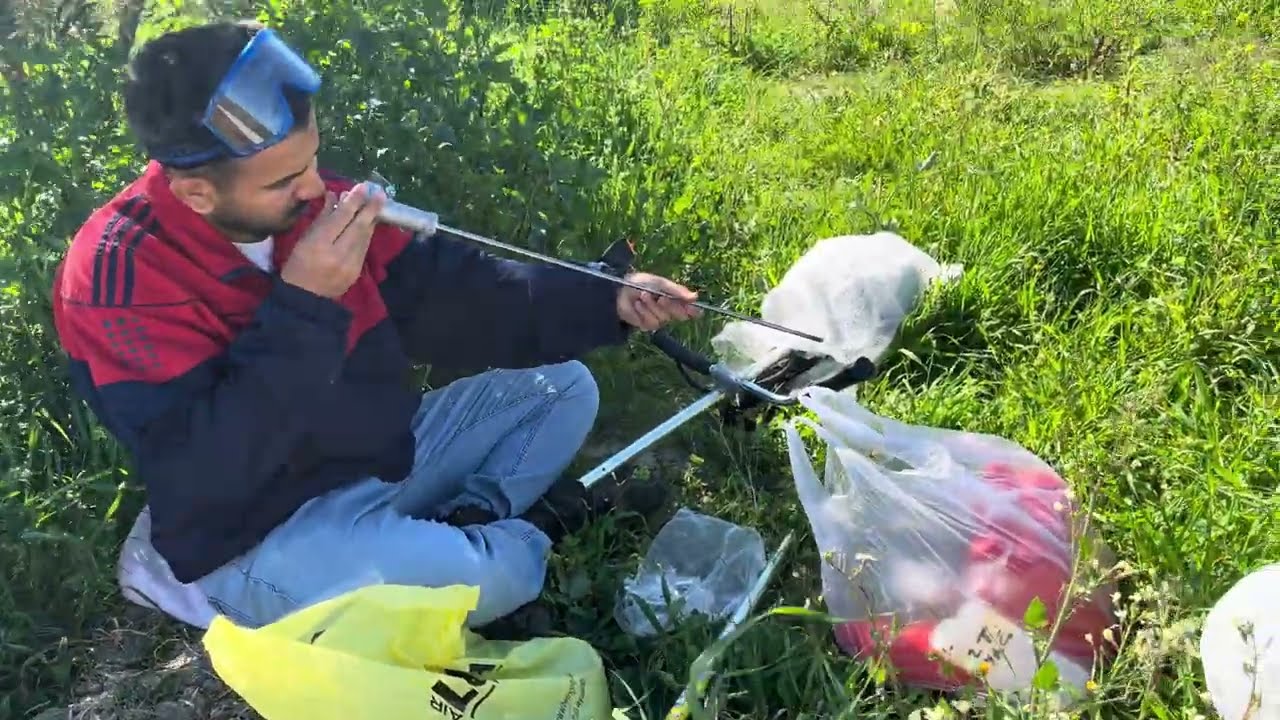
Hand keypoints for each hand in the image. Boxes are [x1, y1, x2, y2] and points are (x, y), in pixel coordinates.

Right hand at [280, 183, 386, 298]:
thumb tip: (335, 196)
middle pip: (358, 227)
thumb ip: (322, 218)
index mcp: (319, 244)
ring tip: (377, 205)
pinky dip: (366, 235)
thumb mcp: (304, 239)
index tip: (363, 187)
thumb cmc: (296, 266)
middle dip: (370, 208)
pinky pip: (364, 248)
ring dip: (371, 220)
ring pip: (364, 237)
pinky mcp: (357, 273)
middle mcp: (337, 254)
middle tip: (380, 194)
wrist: (303, 299)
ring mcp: (350, 265)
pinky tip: (369, 224)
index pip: (341, 218)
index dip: (353, 201)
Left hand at [616, 272, 702, 330]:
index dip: (693, 311)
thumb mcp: (660, 283)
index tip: (696, 311)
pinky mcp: (646, 325)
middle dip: (671, 307)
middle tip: (661, 299)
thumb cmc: (640, 283)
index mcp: (673, 299)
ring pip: (664, 318)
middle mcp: (667, 310)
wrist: (619, 290)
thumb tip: (695, 297)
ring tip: (643, 297)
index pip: (688, 308)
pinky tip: (637, 305)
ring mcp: (657, 318)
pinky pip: (651, 322)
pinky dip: (644, 312)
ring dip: (652, 307)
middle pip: (679, 315)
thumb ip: (677, 291)